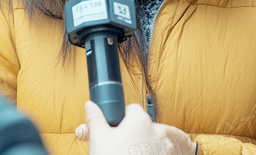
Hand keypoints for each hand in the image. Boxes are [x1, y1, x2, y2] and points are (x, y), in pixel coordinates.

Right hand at [75, 101, 196, 154]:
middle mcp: (157, 132)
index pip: (132, 109)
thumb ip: (94, 118)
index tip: (115, 129)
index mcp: (140, 120)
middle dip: (132, 133)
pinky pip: (159, 153)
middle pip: (143, 125)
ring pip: (152, 140)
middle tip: (119, 145)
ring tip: (127, 154)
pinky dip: (150, 154)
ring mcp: (165, 148)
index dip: (121, 118)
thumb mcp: (98, 138)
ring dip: (143, 145)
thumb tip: (90, 106)